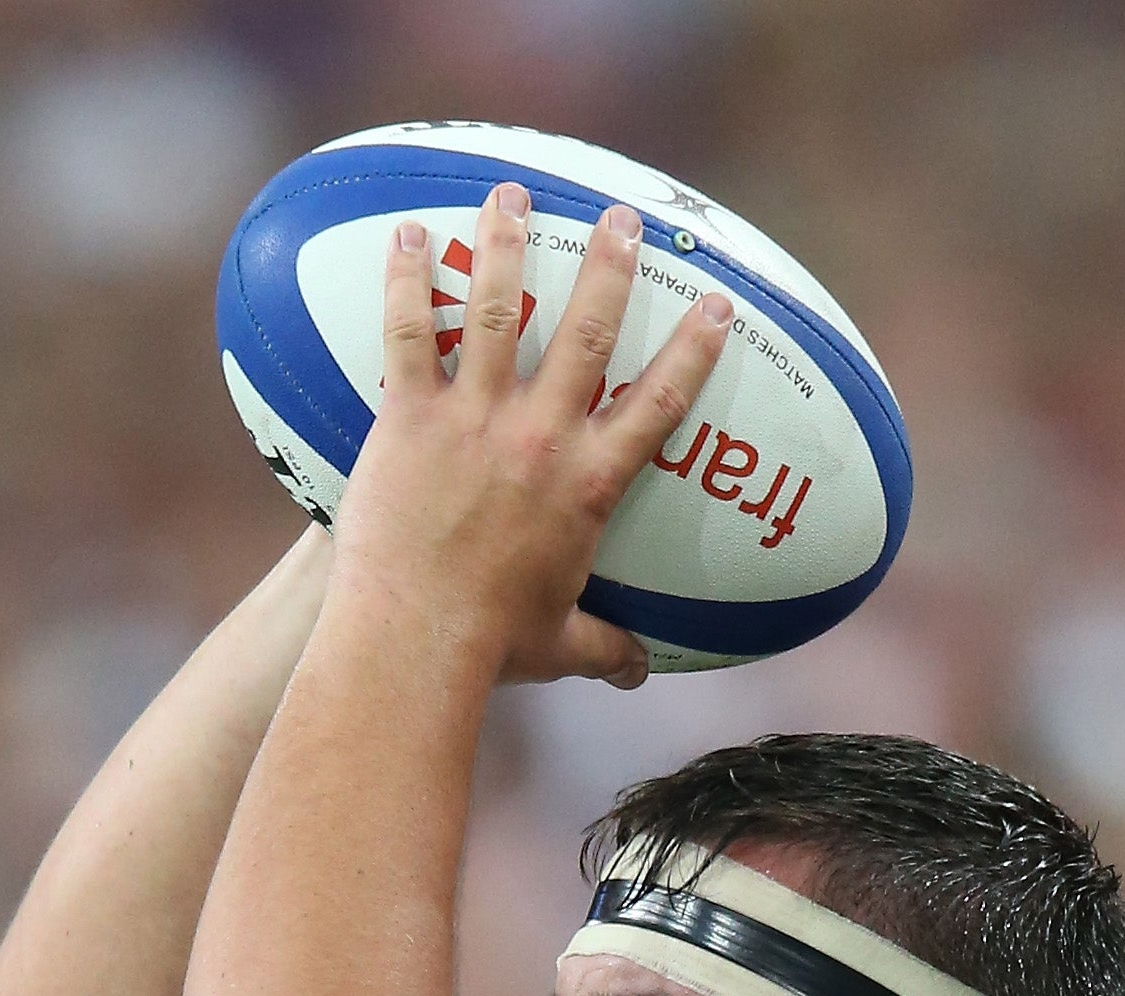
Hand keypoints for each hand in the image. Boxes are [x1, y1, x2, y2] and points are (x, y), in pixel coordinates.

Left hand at [329, 183, 730, 690]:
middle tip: (621, 217)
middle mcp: (540, 436)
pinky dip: (409, 280)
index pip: (658, 405)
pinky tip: (409, 232)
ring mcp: (473, 419)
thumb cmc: (490, 647)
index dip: (693, 351)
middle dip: (609, 266)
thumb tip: (637, 673)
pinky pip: (410, 334)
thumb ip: (605, 648)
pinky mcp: (410, 419)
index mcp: (588, 484)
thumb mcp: (560, 646)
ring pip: (499, 311)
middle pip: (587, 332)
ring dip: (507, 243)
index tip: (714, 305)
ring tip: (512, 193)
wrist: (415, 640)